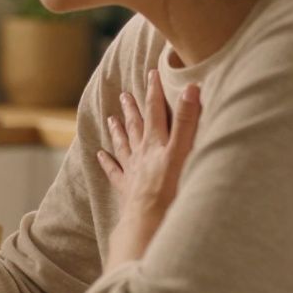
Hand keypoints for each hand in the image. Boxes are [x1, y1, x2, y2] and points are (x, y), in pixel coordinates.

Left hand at [98, 70, 201, 267]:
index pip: (155, 111)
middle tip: (125, 95)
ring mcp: (132, 171)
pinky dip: (107, 162)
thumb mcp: (183, 150)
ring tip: (111, 119)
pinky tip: (100, 156)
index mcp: (155, 142)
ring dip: (118, 131)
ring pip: (123, 145)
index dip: (154, 91)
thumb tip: (191, 88)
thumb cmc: (170, 187)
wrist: (150, 219)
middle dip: (132, 109)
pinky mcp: (128, 189)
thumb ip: (187, 120)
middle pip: (136, 126)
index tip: (152, 74)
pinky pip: (115, 172)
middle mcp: (141, 153)